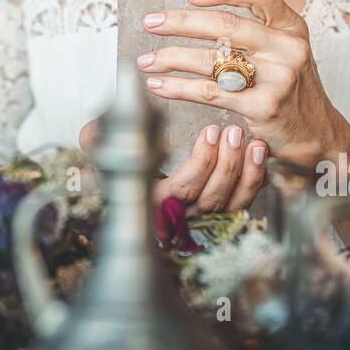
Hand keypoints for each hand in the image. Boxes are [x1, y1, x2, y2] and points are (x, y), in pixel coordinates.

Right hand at [79, 119, 267, 212]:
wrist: (134, 175)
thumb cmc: (121, 155)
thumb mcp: (102, 145)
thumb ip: (95, 137)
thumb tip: (91, 132)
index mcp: (149, 202)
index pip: (180, 190)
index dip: (200, 163)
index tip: (210, 131)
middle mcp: (176, 217)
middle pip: (209, 198)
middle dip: (226, 162)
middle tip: (232, 130)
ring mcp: (200, 219)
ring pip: (230, 204)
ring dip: (243, 170)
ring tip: (249, 140)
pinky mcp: (219, 214)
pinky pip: (242, 204)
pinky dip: (254, 180)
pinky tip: (258, 155)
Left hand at [138, 0, 349, 161]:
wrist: (316, 136)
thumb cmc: (291, 89)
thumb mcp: (286, 50)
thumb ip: (257, 29)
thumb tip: (199, 12)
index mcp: (292, 27)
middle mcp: (287, 48)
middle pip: (225, 24)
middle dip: (180, 21)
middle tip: (151, 22)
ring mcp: (277, 77)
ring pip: (211, 59)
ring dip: (170, 57)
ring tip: (146, 59)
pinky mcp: (262, 106)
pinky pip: (208, 91)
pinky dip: (177, 87)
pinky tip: (159, 84)